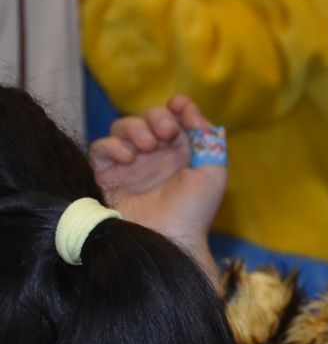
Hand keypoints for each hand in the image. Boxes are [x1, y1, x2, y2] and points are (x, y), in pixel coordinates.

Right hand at [89, 96, 225, 276]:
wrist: (169, 238)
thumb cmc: (195, 210)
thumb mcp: (212, 173)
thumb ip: (207, 140)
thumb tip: (191, 110)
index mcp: (180, 152)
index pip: (173, 117)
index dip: (176, 106)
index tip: (179, 104)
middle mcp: (153, 155)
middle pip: (146, 117)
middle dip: (156, 116)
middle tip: (167, 133)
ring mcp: (128, 164)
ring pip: (121, 126)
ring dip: (135, 129)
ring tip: (148, 147)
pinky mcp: (105, 175)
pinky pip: (100, 147)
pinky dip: (114, 145)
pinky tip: (129, 158)